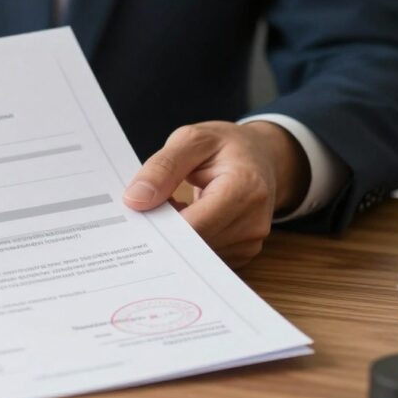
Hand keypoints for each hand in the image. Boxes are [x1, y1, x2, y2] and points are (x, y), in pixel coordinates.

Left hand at [122, 121, 309, 267]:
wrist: (262, 157)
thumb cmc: (226, 146)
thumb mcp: (191, 140)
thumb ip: (162, 168)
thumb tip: (135, 200)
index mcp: (244, 188)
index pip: (193, 224)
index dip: (160, 223)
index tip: (135, 213)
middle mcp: (253, 221)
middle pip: (192, 244)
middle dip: (165, 229)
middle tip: (151, 205)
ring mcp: (250, 242)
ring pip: (194, 255)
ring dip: (176, 236)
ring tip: (175, 205)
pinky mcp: (243, 254)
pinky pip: (203, 257)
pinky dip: (188, 242)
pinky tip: (186, 219)